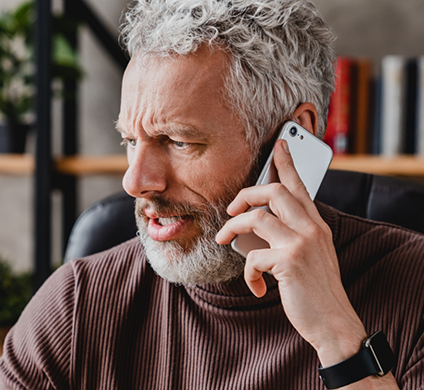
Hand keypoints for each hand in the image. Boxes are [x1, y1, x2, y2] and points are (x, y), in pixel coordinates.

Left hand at [216, 139, 367, 366]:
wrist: (333, 322)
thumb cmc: (316, 288)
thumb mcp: (311, 254)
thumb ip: (291, 234)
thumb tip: (255, 226)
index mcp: (316, 223)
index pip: (299, 185)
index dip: (287, 162)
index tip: (280, 143)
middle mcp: (311, 227)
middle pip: (273, 192)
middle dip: (245, 195)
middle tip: (231, 209)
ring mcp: (301, 243)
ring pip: (256, 218)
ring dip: (233, 228)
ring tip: (225, 239)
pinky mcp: (289, 262)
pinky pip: (253, 256)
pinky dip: (248, 272)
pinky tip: (255, 284)